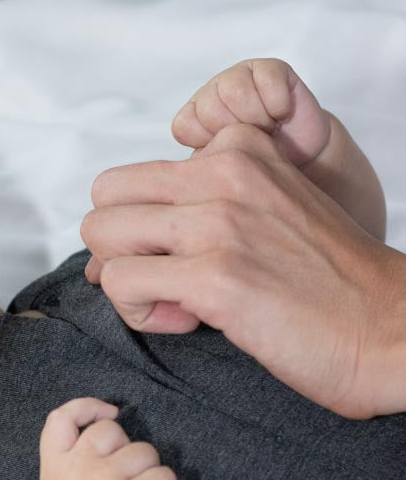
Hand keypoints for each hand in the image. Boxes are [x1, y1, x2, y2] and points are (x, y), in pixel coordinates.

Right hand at [38, 397, 177, 479]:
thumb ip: (72, 460)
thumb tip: (107, 422)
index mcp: (54, 468)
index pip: (62, 417)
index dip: (87, 406)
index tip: (107, 413)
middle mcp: (78, 470)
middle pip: (112, 431)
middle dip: (124, 450)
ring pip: (145, 452)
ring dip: (147, 474)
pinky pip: (166, 476)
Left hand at [80, 124, 405, 418]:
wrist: (388, 328)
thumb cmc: (326, 284)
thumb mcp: (267, 212)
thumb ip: (204, 208)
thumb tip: (113, 251)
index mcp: (237, 150)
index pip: (132, 178)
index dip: (143, 229)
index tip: (184, 259)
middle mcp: (223, 174)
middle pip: (105, 199)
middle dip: (118, 250)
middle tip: (161, 282)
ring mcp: (218, 222)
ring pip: (102, 235)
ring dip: (125, 284)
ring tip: (174, 305)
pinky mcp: (215, 276)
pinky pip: (121, 283)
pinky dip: (141, 314)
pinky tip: (187, 322)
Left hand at [172, 58, 329, 167]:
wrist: (299, 163)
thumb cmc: (255, 169)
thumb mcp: (217, 178)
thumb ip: (193, 171)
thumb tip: (172, 178)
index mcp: (194, 117)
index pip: (184, 124)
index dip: (208, 142)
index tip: (227, 153)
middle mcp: (212, 93)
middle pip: (209, 108)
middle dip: (237, 133)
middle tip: (252, 140)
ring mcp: (240, 76)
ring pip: (235, 91)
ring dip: (257, 118)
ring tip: (267, 129)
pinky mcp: (270, 69)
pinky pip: (267, 80)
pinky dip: (277, 105)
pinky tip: (281, 114)